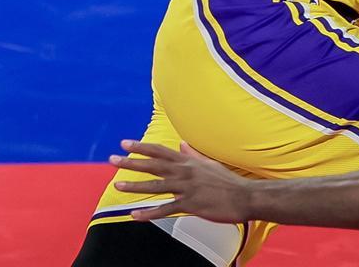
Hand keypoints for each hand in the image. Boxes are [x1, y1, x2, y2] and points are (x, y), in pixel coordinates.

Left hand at [110, 140, 252, 223]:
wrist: (245, 196)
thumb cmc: (228, 181)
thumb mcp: (209, 164)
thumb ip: (193, 155)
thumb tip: (182, 144)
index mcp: (189, 162)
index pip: (160, 151)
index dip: (141, 147)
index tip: (125, 143)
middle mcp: (185, 172)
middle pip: (153, 165)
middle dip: (131, 162)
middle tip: (112, 159)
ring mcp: (187, 188)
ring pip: (156, 186)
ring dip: (135, 186)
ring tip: (117, 185)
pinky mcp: (190, 205)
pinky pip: (165, 209)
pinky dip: (149, 213)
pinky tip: (135, 215)